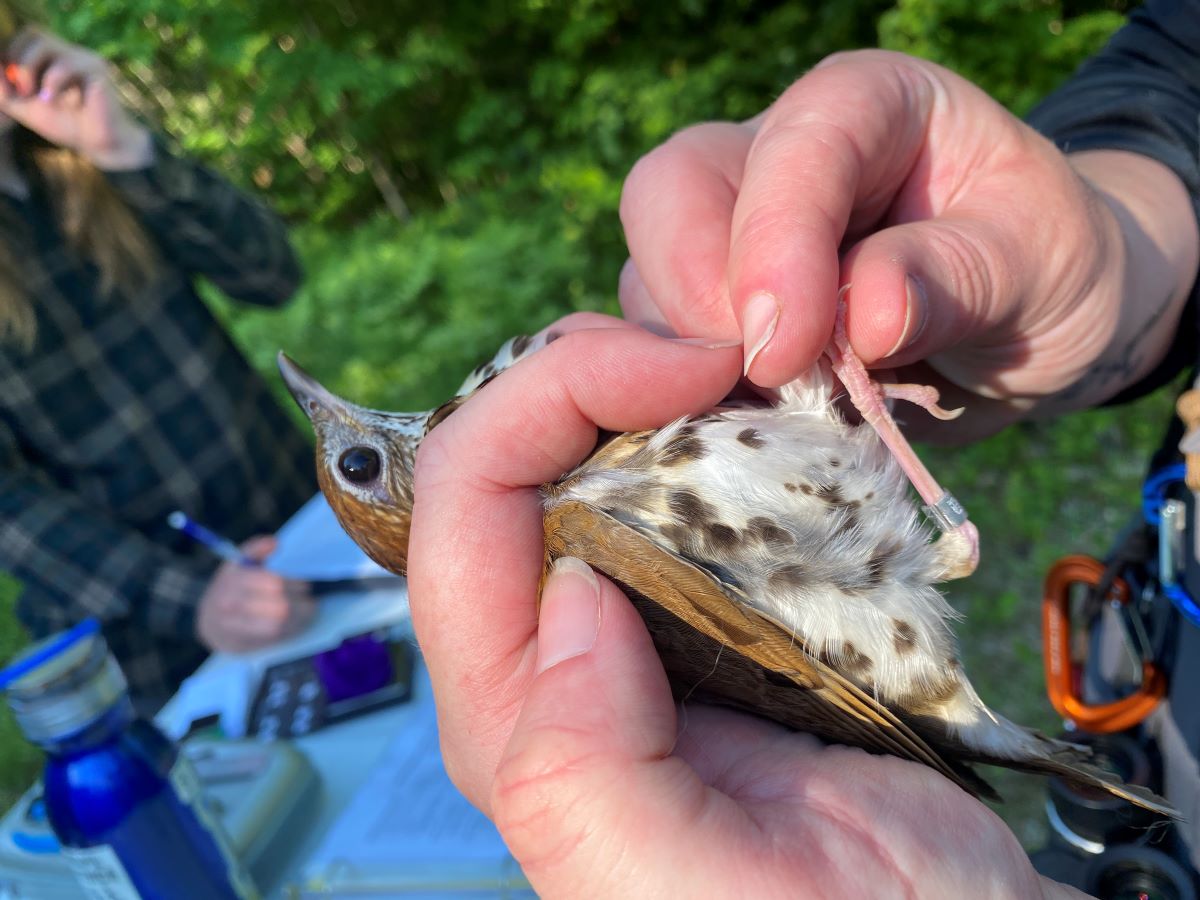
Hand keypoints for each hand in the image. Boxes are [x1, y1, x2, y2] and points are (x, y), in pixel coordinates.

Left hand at [1, 28, 151, 169]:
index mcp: (56, 57)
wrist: (99, 145)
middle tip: (23, 90)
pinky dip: (53, 83)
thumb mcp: (25, 107)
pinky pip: (67, 66)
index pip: (25, 38)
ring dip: (32, 70)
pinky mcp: (97, 71)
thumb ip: (3, 90)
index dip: (11, 55)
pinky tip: (54, 101)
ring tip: (39, 98)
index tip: (12, 86)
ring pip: (47, 45)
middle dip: (19, 60)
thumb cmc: (67, 125)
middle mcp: (72, 52)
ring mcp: (86, 59)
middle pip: (34, 34)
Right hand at [195, 536, 315, 653]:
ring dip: (298, 616)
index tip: (303, 583)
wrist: (209, 621)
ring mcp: (233, 626)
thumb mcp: (238, 563)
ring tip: (306, 608)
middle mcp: (229, 604)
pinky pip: (273, 637)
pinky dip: (290, 628)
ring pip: (279, 623)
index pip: (274, 583)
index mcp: (232, 579)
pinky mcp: (240, 644)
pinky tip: (296, 621)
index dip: (294, 583)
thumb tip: (274, 543)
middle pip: (279, 605)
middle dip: (299, 601)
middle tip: (308, 597)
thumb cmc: (231, 586)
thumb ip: (255, 549)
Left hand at [407, 316, 1082, 897]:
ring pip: (602, 453)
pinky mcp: (719, 608)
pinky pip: (694, 483)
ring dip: (669, 392)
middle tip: (727, 357)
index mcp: (515, 710)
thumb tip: (570, 588)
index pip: (462, 505)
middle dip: (602, 374)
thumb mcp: (674, 886)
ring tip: (763, 374)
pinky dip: (734, 429)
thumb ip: (581, 763)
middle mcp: (556, 652)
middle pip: (518, 454)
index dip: (547, 400)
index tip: (681, 371)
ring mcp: (643, 622)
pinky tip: (790, 421)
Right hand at [619, 50, 1197, 438]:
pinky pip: (662, 353)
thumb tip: (863, 317)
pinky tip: (762, 427)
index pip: (789, 149)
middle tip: (772, 382)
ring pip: (649, 280)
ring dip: (697, 361)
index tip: (785, 351)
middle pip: (670, 194)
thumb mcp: (1036, 265)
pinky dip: (695, 399)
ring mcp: (731, 237)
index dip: (773, 243)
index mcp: (863, 108)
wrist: (1029, 327)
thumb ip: (955, 278)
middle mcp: (776, 159)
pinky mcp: (713, 315)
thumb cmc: (1045, 269)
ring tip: (789, 412)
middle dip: (700, 298)